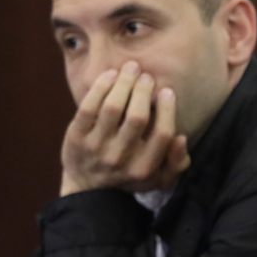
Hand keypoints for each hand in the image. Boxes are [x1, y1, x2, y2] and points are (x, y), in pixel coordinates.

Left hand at [59, 61, 189, 195]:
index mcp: (144, 168)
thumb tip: (181, 137)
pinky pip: (88, 107)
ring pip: (112, 108)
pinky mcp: (75, 138)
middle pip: (137, 117)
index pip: (162, 134)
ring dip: (124, 83)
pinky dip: (101, 87)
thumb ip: (177, 162)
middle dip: (144, 90)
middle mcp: (120, 159)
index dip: (167, 109)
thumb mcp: (159, 178)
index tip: (167, 91)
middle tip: (146, 76)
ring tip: (131, 69)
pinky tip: (110, 75)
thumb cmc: (130, 175)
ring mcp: (95, 148)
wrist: (87, 187)